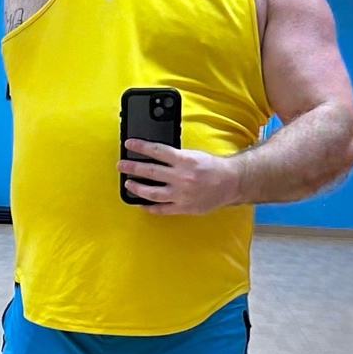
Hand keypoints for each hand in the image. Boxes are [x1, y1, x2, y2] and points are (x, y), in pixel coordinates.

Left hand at [118, 140, 240, 214]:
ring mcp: (181, 194)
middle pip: (150, 171)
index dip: (140, 147)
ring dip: (137, 188)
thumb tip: (153, 155)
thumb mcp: (193, 154)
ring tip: (128, 184)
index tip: (129, 144)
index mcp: (184, 160)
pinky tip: (141, 203)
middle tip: (121, 165)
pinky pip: (162, 209)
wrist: (231, 182)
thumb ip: (175, 156)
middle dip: (132, 167)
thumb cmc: (212, 167)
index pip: (157, 151)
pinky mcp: (183, 207)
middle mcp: (181, 177)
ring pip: (152, 193)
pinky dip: (149, 207)